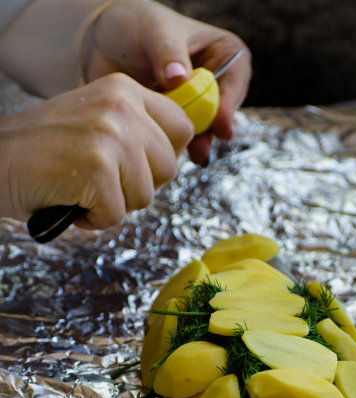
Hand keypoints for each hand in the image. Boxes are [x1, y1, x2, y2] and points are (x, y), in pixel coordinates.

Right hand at [0, 74, 193, 226]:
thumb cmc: (43, 150)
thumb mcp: (96, 121)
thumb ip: (135, 130)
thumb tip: (174, 158)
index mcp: (125, 90)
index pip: (182, 127)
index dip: (165, 156)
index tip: (141, 167)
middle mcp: (122, 106)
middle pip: (169, 168)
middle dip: (139, 185)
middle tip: (102, 181)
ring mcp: (110, 136)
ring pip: (145, 196)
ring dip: (115, 204)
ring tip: (83, 188)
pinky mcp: (96, 169)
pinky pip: (117, 216)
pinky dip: (94, 220)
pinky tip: (71, 200)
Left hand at [86, 0, 251, 163]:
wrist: (102, 42)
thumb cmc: (135, 25)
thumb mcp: (154, 31)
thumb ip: (168, 53)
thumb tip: (179, 78)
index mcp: (223, 53)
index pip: (236, 79)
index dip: (230, 104)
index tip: (219, 124)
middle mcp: (215, 82)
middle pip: (221, 112)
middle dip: (209, 131)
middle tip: (199, 148)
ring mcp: (195, 105)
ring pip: (202, 131)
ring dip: (190, 143)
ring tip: (180, 151)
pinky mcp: (176, 122)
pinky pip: (180, 138)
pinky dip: (171, 143)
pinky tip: (161, 146)